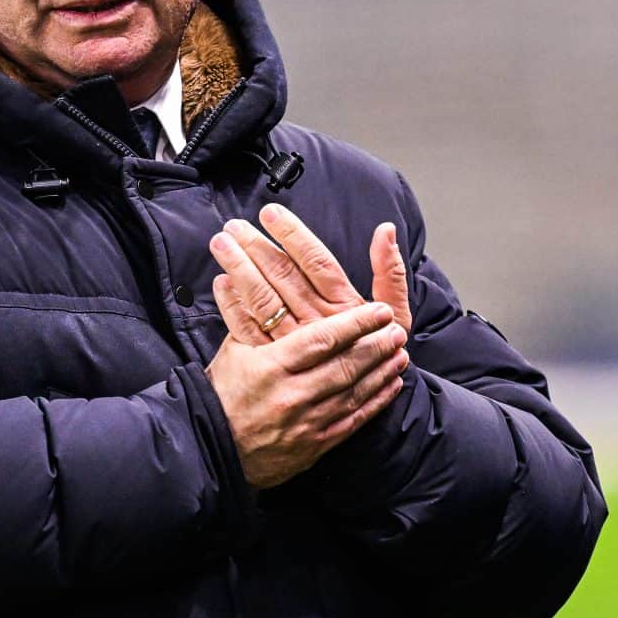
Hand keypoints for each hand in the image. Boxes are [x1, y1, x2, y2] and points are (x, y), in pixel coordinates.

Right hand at [204, 302, 406, 488]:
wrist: (209, 448)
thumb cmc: (220, 394)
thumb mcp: (233, 351)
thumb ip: (252, 318)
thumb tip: (244, 276)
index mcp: (271, 367)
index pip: (323, 340)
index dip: (356, 323)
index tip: (379, 310)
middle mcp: (292, 395)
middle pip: (346, 365)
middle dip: (377, 345)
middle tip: (398, 330)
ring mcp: (306, 423)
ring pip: (354, 392)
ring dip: (382, 371)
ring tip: (400, 353)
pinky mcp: (314, 445)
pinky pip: (353, 421)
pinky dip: (376, 402)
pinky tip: (391, 386)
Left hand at [208, 203, 413, 346]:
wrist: (367, 403)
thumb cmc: (383, 354)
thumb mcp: (397, 315)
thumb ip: (390, 273)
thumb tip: (385, 230)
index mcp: (345, 307)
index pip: (317, 263)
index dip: (293, 235)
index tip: (271, 213)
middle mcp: (318, 324)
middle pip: (283, 278)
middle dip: (256, 247)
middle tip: (234, 225)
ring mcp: (294, 346)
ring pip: (262, 301)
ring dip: (239, 270)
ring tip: (221, 244)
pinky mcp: (275, 364)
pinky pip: (249, 332)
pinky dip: (233, 307)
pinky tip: (220, 284)